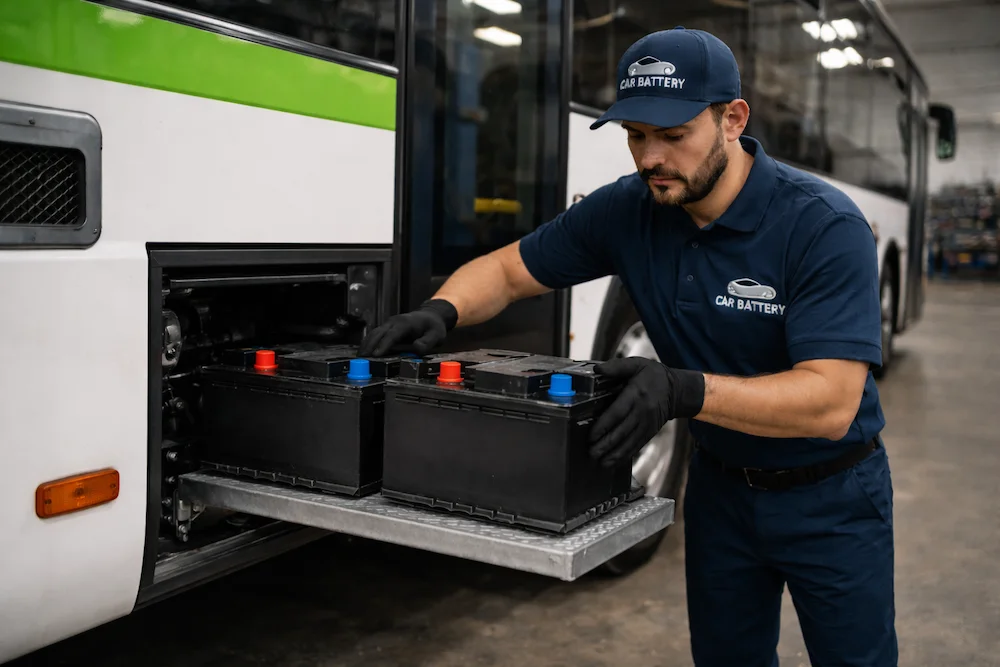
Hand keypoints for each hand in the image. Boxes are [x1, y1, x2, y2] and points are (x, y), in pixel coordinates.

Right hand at [357, 299, 457, 356]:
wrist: (430, 316)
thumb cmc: (433, 326)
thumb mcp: (436, 335)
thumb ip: (427, 343)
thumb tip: (416, 349)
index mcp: (405, 323)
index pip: (392, 334)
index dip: (383, 345)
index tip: (376, 355)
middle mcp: (394, 322)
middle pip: (378, 333)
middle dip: (369, 346)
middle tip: (361, 360)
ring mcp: (389, 324)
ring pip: (374, 334)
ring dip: (366, 345)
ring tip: (359, 359)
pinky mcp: (387, 328)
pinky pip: (375, 335)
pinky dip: (368, 343)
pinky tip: (364, 352)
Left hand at [589, 357, 705, 467]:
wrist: (676, 390)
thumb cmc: (653, 376)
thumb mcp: (636, 364)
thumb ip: (616, 367)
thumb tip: (597, 368)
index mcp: (636, 394)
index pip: (617, 413)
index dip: (603, 426)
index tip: (592, 436)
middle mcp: (642, 411)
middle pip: (621, 431)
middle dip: (605, 444)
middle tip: (591, 452)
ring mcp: (647, 424)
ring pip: (629, 442)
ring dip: (614, 454)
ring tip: (600, 462)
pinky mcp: (650, 432)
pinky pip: (636, 446)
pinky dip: (625, 455)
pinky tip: (613, 461)